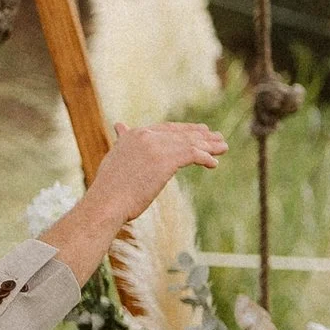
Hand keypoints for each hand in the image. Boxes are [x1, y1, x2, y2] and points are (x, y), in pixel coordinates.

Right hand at [44, 121, 229, 280]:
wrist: (106, 203)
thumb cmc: (109, 190)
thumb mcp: (115, 158)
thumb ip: (123, 142)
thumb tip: (119, 126)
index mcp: (134, 134)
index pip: (166, 128)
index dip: (184, 130)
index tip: (199, 131)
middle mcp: (146, 135)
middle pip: (181, 133)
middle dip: (201, 135)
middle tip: (216, 137)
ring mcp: (156, 146)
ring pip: (190, 143)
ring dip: (209, 146)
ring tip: (223, 148)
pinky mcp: (166, 159)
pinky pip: (192, 154)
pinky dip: (205, 158)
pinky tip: (214, 164)